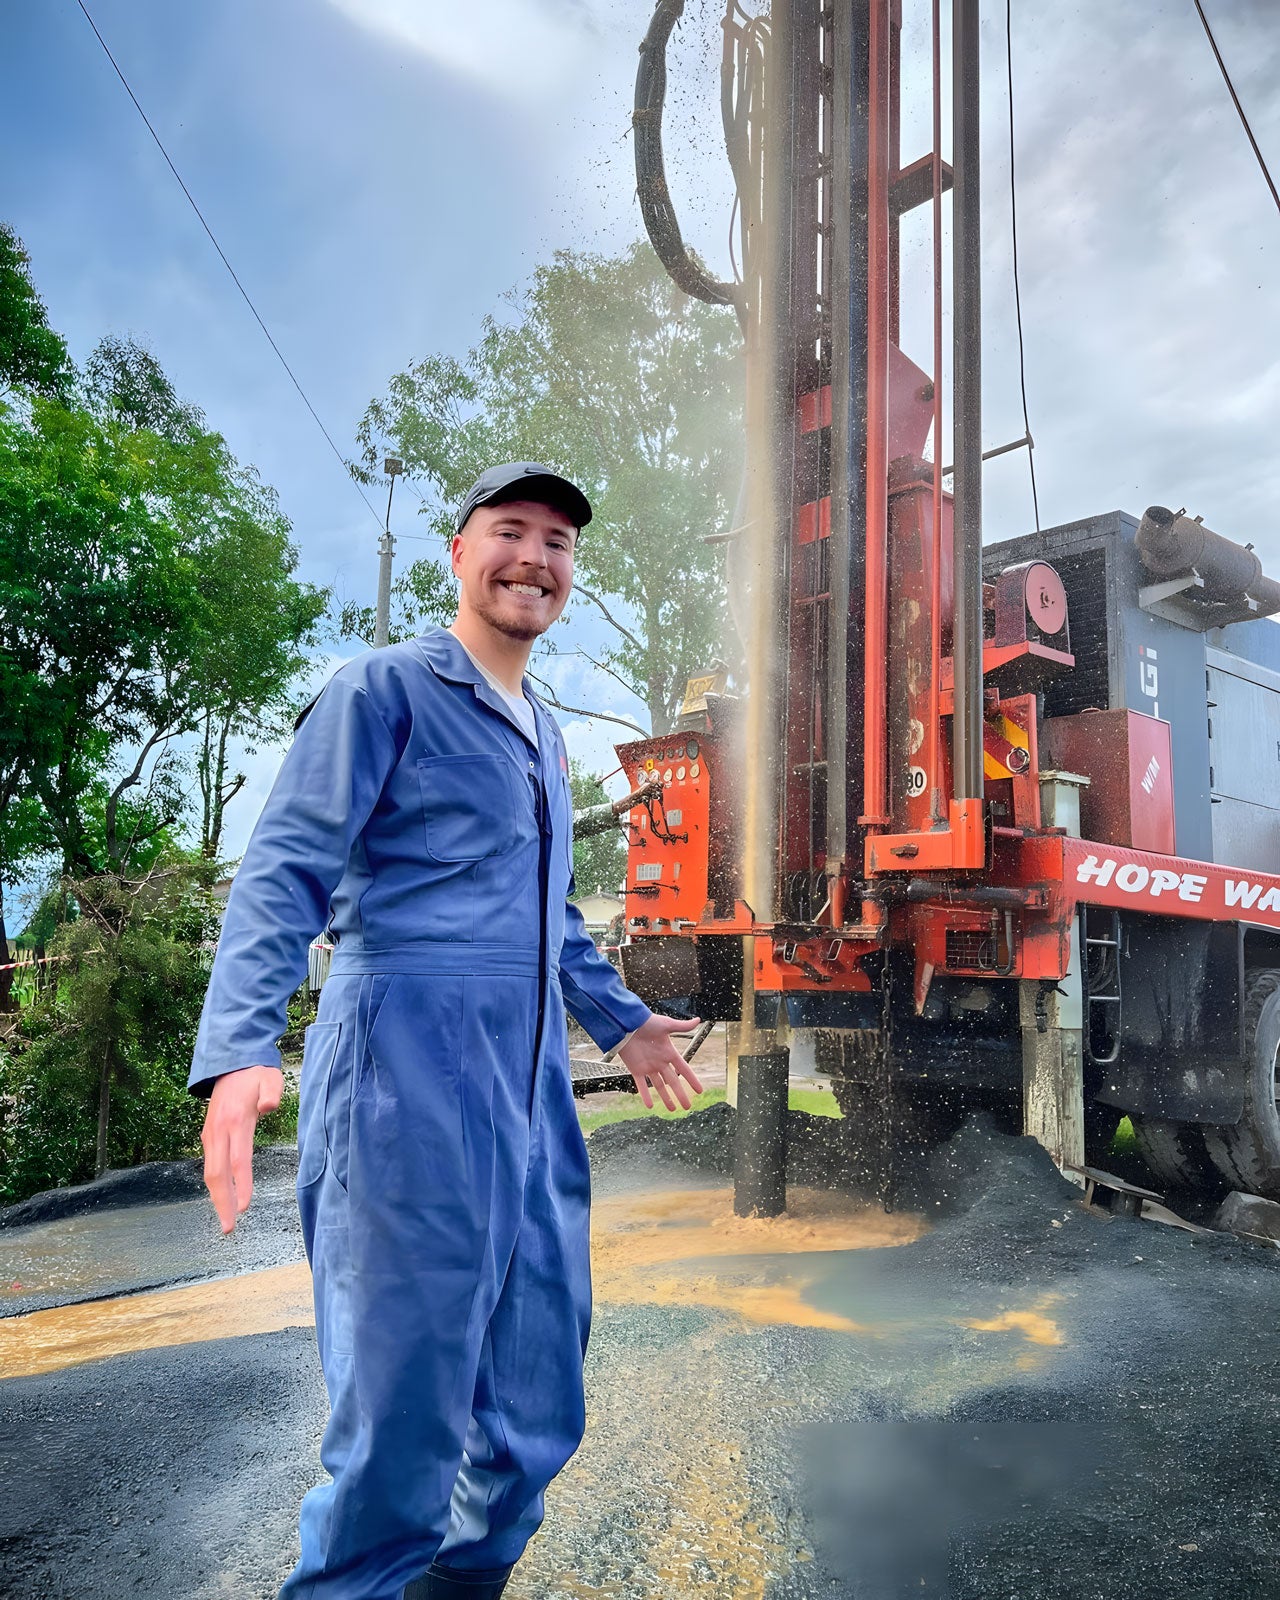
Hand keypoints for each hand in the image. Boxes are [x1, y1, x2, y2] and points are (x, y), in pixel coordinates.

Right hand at [200, 1065, 283, 1233]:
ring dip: (217, 1198)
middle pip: (217, 1174)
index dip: (241, 1185)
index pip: (238, 1160)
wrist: (230, 1062)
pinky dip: (215, 1185)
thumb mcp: (269, 1076)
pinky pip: (210, 1165)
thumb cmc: (254, 1073)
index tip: (245, 1207)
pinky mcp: (209, 1136)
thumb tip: (269, 1107)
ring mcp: (210, 1135)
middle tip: (229, 1229)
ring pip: (210, 1172)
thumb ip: (272, 1092)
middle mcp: (218, 1131)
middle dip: (223, 1203)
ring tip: (226, 1220)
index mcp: (235, 1121)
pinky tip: (222, 1198)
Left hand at [616, 1015, 704, 1111]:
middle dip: (681, 1094)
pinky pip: (642, 1085)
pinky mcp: (636, 1069)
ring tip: (672, 1109)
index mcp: (669, 1052)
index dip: (692, 1080)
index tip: (699, 1091)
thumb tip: (699, 1020)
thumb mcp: (666, 1024)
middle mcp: (660, 1062)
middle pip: (673, 1082)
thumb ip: (682, 1026)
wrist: (627, 1024)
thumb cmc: (647, 1022)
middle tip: (687, 1106)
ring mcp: (648, 1067)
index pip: (684, 1069)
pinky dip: (645, 1095)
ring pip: (659, 1086)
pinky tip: (649, 1106)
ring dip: (665, 1098)